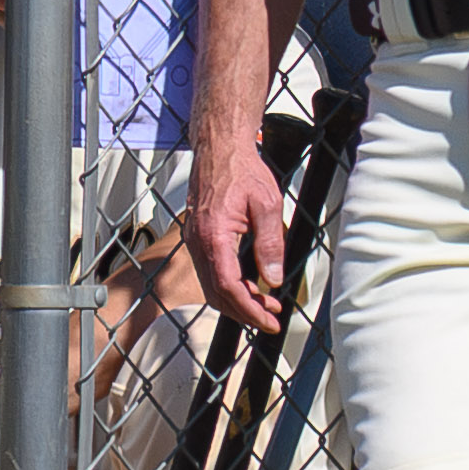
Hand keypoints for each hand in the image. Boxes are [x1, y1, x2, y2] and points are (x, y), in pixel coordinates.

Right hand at [186, 128, 288, 330]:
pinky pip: (210, 272)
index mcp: (214, 237)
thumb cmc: (241, 170)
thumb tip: (273, 277)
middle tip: (272, 316)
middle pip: (217, 294)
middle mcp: (198, 243)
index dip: (250, 311)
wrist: (219, 148)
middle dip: (245, 311)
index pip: (229, 288)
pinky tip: (249, 283)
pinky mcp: (198, 238)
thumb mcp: (266, 204)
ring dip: (238, 300)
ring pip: (212, 286)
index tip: (270, 321)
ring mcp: (195, 241)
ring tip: (265, 302)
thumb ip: (270, 243)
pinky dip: (229, 285)